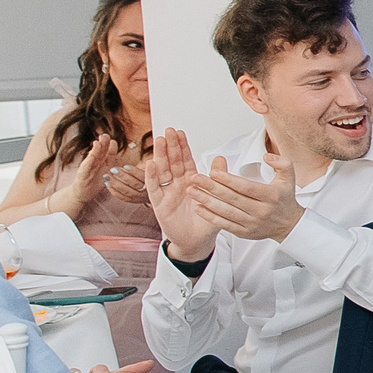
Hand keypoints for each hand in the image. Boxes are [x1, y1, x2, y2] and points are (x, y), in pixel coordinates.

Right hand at [54, 135, 118, 217]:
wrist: (82, 194)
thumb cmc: (95, 181)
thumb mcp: (106, 171)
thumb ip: (111, 161)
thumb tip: (119, 151)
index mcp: (103, 162)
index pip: (108, 153)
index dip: (111, 146)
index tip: (113, 140)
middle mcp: (95, 163)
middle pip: (99, 152)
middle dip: (102, 144)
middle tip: (104, 135)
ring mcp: (87, 169)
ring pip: (92, 158)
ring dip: (95, 150)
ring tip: (97, 143)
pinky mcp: (81, 176)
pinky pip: (85, 168)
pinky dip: (88, 163)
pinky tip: (91, 157)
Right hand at [144, 129, 221, 260]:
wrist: (198, 241)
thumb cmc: (207, 220)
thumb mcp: (217, 198)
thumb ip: (217, 179)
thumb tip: (221, 158)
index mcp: (192, 181)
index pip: (186, 160)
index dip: (182, 146)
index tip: (180, 132)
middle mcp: (178, 184)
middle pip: (172, 162)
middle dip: (170, 146)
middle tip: (168, 131)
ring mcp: (167, 193)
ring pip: (162, 171)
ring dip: (160, 156)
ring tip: (159, 141)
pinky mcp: (159, 204)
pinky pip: (154, 188)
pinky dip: (152, 176)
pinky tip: (150, 164)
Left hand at [189, 148, 302, 243]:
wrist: (289, 225)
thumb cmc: (284, 200)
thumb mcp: (289, 178)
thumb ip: (281, 162)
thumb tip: (265, 156)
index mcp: (271, 196)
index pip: (246, 187)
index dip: (229, 180)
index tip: (214, 172)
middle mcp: (261, 210)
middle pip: (232, 198)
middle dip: (211, 187)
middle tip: (195, 178)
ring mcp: (252, 223)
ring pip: (225, 211)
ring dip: (206, 201)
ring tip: (192, 191)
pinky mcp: (244, 232)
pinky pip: (224, 224)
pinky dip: (210, 216)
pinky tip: (198, 207)